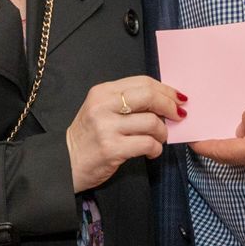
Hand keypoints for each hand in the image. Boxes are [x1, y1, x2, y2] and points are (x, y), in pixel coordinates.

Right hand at [66, 76, 184, 191]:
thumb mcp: (101, 109)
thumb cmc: (88, 137)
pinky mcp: (112, 149)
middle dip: (170, 106)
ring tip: (159, 139)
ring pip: (152, 122)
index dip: (165, 89)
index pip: (142, 82)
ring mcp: (107, 127)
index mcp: (102, 92)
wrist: (66, 163)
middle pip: (149, 96)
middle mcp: (103, 106)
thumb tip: (164, 100)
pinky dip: (156, 148)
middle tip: (178, 115)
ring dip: (163, 132)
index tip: (178, 98)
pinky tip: (152, 152)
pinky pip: (147, 144)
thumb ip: (127, 101)